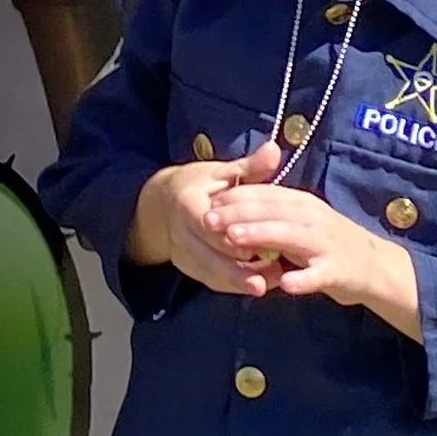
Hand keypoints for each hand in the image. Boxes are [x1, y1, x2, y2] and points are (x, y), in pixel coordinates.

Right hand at [125, 142, 282, 290]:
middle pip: (208, 256)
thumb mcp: (221, 172)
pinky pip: (212, 281)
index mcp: (187, 203)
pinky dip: (234, 286)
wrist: (163, 204)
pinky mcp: (190, 268)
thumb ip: (249, 167)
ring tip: (269, 284)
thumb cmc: (199, 185)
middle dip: (236, 271)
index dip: (228, 238)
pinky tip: (259, 285)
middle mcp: (180, 232)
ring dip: (239, 281)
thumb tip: (273, 150)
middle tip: (266, 280)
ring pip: (210, 273)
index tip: (253, 248)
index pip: (206, 224)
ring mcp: (183, 252)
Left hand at [210, 183, 423, 338]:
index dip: (234, 197)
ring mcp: (327, 243)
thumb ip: (269, 215)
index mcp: (301, 203)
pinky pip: (320, 274)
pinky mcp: (339, 270)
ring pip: (291, 235)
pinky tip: (285, 284)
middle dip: (238, 213)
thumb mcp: (298, 221)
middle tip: (208, 220)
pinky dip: (304, 278)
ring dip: (263, 235)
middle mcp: (313, 217)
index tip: (206, 202)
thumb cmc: (326, 242)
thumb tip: (229, 211)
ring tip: (235, 240)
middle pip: (272, 210)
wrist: (374, 266)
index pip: (264, 194)